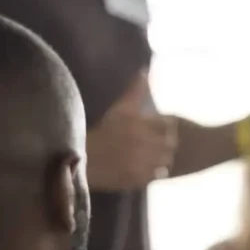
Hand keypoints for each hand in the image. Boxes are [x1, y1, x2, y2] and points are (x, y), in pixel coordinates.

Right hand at [85, 72, 176, 189]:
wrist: (79, 157)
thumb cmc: (100, 129)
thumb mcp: (118, 108)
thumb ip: (135, 90)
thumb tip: (146, 70)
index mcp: (137, 123)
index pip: (168, 124)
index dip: (165, 126)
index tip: (159, 128)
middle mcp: (141, 142)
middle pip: (171, 143)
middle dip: (165, 142)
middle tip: (155, 142)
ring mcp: (140, 162)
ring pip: (166, 160)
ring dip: (162, 157)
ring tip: (151, 155)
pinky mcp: (137, 178)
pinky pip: (157, 175)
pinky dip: (154, 171)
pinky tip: (145, 166)